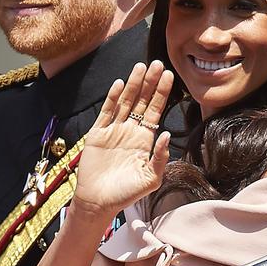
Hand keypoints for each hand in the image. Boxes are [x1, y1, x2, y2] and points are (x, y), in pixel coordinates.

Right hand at [73, 61, 173, 217]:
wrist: (98, 202)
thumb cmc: (126, 193)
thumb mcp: (150, 179)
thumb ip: (160, 158)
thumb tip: (167, 134)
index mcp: (144, 139)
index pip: (155, 110)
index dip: (161, 93)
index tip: (168, 75)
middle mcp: (130, 131)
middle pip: (141, 101)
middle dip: (149, 82)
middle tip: (157, 63)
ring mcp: (113, 130)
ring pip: (125, 102)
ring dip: (132, 84)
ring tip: (140, 67)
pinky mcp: (98, 134)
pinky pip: (106, 112)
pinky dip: (112, 98)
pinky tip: (119, 84)